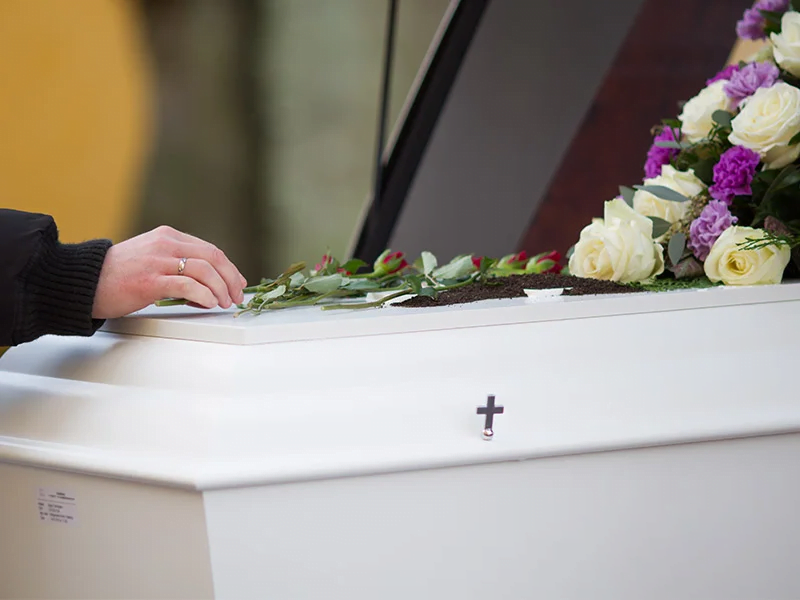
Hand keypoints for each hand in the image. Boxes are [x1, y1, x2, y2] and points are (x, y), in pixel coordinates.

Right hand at [91, 226, 246, 318]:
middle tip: (236, 296)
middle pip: (213, 257)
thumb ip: (176, 264)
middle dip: (231, 278)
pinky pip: (186, 285)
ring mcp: (158, 261)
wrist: (83, 281)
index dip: (229, 268)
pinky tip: (209, 303)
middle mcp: (165, 244)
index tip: (238, 283)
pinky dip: (204, 294)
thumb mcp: (151, 259)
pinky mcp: (150, 281)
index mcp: (167, 236)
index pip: (209, 250)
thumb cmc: (117, 275)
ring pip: (204, 270)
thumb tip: (207, 286)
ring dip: (220, 288)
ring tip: (224, 303)